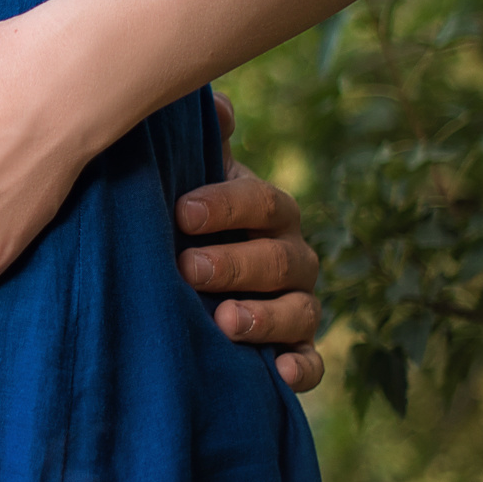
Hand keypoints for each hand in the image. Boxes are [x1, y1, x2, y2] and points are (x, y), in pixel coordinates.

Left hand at [177, 91, 324, 392]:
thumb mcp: (180, 176)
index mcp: (266, 211)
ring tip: (224, 322)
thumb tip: (218, 107)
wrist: (169, 276)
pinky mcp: (291, 350)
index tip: (181, 212)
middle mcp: (289, 256)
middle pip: (281, 259)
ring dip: (266, 317)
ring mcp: (294, 304)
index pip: (263, 203)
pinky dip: (304, 368)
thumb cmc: (175, 218)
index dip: (227, 206)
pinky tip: (282, 374)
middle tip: (188, 268)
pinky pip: (313, 362)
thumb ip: (197, 143)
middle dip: (236, 264)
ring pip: (302, 311)